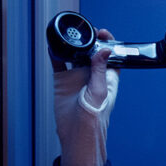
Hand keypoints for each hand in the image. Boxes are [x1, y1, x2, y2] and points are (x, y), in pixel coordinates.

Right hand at [54, 28, 118, 165]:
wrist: (77, 134)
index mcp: (107, 77)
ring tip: (69, 34)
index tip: (102, 32)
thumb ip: (100, 70)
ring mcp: (77, 77)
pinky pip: (59, 64)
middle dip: (89, 40)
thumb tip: (105, 50)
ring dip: (73, 45)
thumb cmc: (94, 118)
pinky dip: (56, 54)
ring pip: (74, 55)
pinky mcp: (63, 82)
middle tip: (85, 30)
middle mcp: (92, 75)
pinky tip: (53, 45)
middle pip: (92, 52)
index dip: (108, 42)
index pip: (111, 55)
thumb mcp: (99, 91)